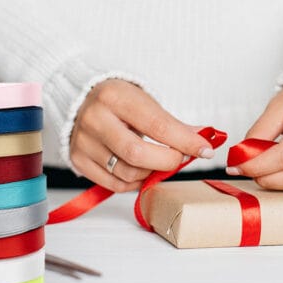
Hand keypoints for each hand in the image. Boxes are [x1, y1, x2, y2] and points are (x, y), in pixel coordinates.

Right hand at [70, 79, 214, 191]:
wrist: (82, 99)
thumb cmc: (120, 101)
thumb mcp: (146, 102)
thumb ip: (174, 124)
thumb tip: (204, 141)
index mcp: (115, 97)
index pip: (157, 126)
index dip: (185, 141)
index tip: (205, 150)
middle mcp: (95, 119)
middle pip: (138, 154)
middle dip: (168, 161)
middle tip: (180, 158)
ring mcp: (83, 142)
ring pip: (127, 173)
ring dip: (152, 173)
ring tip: (158, 161)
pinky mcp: (78, 160)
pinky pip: (115, 184)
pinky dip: (135, 182)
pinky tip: (142, 169)